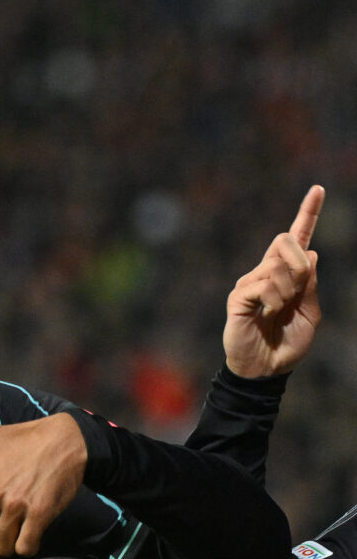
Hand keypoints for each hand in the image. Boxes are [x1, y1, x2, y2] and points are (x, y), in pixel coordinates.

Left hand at [0, 410, 86, 558]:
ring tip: (20, 518)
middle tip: (4, 515)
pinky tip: (34, 525)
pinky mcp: (40, 513)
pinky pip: (26, 546)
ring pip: (3, 547)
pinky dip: (29, 542)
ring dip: (10, 541)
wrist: (65, 440)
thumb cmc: (21, 440)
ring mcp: (16, 505)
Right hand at [223, 185, 322, 377]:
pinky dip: (274, 303)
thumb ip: (310, 284)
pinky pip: (265, 286)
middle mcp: (265, 272)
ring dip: (288, 292)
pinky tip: (267, 316)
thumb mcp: (311, 313)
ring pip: (279, 267)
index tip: (319, 188)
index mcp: (286, 274)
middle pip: (287, 241)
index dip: (308, 213)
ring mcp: (250, 283)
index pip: (297, 238)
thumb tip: (312, 252)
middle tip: (296, 293)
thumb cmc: (288, 343)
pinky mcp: (239, 297)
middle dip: (300, 265)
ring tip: (278, 313)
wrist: (267, 369)